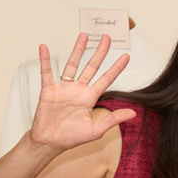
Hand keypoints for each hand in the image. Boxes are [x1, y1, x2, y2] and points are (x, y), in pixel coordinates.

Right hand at [31, 34, 133, 150]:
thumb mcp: (96, 129)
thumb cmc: (72, 137)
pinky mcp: (48, 90)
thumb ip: (113, 119)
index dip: (116, 68)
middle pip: (91, 66)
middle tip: (106, 38)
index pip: (106, 79)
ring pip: (72, 65)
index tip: (126, 56)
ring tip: (83, 35)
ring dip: (77, 50)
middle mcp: (78, 90)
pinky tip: (44, 47)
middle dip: (99, 52)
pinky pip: (46, 72)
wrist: (50, 142)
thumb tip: (134, 113)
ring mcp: (63, 88)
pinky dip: (44, 60)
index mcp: (90, 98)